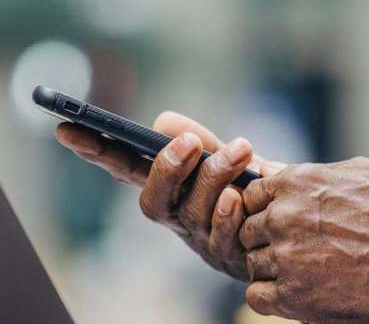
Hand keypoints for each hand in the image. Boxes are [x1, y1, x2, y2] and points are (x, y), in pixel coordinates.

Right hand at [55, 111, 282, 280]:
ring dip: (214, 176)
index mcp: (171, 187)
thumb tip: (164, 124)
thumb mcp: (226, 156)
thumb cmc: (251, 184)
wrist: (291, 220)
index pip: (125, 170)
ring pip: (192, 213)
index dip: (96, 152)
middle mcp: (178, 216)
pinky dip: (231, 213)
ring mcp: (202, 238)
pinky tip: (243, 195)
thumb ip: (199, 140)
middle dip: (166, 169)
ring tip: (240, 148)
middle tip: (187, 140)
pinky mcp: (230, 255)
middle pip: (153, 202)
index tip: (66, 128)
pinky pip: (224, 236)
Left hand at [239, 157, 368, 323]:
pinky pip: (258, 296)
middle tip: (296, 248)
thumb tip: (276, 170)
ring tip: (305, 270)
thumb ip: (312, 174)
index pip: (253, 194)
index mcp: (299, 182)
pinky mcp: (297, 296)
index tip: (283, 220)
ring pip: (253, 262)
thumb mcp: (361, 174)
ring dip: (271, 268)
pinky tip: (298, 291)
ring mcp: (288, 257)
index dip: (266, 208)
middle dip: (267, 237)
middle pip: (249, 229)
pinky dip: (272, 296)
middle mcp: (286, 216)